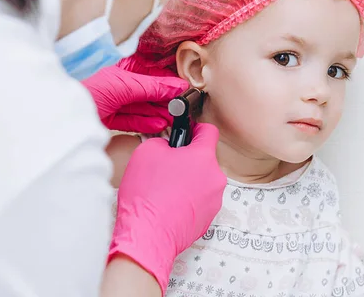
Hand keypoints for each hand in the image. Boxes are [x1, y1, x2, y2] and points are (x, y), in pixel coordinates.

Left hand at [81, 64, 187, 132]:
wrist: (60, 112)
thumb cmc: (87, 88)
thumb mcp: (125, 84)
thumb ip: (151, 87)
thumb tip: (176, 87)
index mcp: (119, 69)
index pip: (149, 74)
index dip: (166, 82)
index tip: (182, 90)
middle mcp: (116, 85)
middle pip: (146, 92)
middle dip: (164, 100)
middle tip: (181, 107)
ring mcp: (112, 102)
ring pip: (140, 108)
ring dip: (158, 113)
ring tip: (173, 118)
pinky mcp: (108, 120)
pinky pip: (131, 121)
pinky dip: (145, 123)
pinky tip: (159, 124)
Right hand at [108, 123, 224, 291]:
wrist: (147, 235)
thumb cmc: (147, 192)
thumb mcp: (147, 151)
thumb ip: (165, 141)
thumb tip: (171, 147)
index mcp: (204, 157)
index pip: (209, 131)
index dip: (196, 128)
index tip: (187, 132)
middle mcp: (216, 177)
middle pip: (205, 159)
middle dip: (189, 159)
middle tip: (167, 166)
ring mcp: (215, 200)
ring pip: (203, 180)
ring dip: (189, 180)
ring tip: (166, 190)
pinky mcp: (209, 218)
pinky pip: (200, 200)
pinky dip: (188, 199)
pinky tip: (170, 205)